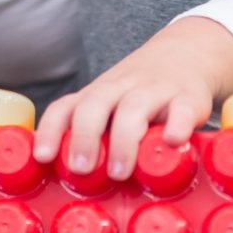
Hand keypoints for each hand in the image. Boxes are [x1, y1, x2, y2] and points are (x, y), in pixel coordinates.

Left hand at [34, 17, 232, 180]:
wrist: (189, 51)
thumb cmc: (141, 92)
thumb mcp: (112, 104)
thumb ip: (94, 133)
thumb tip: (69, 182)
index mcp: (99, 93)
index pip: (66, 106)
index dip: (51, 130)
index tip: (43, 157)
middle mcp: (122, 88)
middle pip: (95, 104)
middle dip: (84, 137)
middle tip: (82, 169)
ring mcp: (155, 91)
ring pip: (134, 108)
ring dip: (123, 141)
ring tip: (120, 173)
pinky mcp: (188, 98)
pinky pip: (182, 110)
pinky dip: (177, 125)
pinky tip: (173, 142)